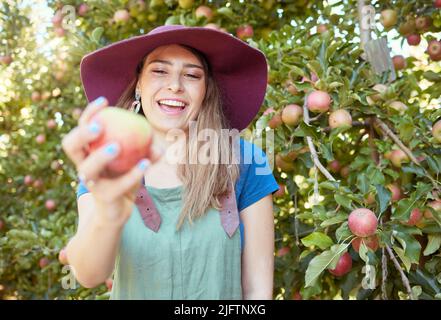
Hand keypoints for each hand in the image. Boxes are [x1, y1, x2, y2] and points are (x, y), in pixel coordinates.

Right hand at [62, 97, 161, 223]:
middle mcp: (84, 165)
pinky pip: (118, 184)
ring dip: (101, 156)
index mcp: (87, 152)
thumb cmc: (124, 178)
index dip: (89, 114)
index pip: (81, 128)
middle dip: (82, 134)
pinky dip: (134, 173)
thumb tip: (155, 136)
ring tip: (117, 146)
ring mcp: (92, 183)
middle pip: (71, 146)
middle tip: (100, 126)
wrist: (119, 210)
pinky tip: (147, 162)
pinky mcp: (104, 197)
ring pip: (88, 168)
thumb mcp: (134, 160)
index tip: (104, 101)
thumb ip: (145, 148)